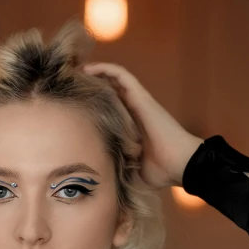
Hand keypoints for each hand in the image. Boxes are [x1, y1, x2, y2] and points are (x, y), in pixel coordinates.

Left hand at [82, 62, 203, 189]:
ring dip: (95, 71)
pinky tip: (88, 68)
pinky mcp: (141, 97)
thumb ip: (115, 168)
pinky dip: (105, 69)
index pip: (108, 108)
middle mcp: (133, 111)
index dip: (91, 102)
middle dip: (89, 83)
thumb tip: (96, 180)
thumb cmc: (159, 171)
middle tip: (67, 81)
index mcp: (130, 126)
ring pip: (113, 79)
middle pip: (109, 89)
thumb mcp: (129, 171)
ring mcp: (138, 102)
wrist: (180, 165)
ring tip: (74, 69)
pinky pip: (121, 76)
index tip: (71, 102)